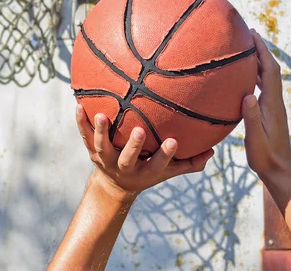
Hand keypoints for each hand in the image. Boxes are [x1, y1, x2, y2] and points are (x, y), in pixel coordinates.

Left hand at [76, 104, 213, 200]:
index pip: (158, 165)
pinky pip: (84, 136)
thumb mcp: (167, 171)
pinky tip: (78, 106)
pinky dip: (81, 122)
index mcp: (144, 171)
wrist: (114, 185)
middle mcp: (124, 167)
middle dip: (133, 146)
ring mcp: (106, 159)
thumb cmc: (146, 171)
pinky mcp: (92, 151)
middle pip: (128, 158)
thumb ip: (189, 163)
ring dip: (101, 132)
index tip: (174, 141)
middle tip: (138, 130)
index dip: (165, 155)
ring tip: (101, 115)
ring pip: (102, 147)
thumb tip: (213, 152)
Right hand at [241, 29, 290, 180]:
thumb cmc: (265, 157)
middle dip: (260, 49)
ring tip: (244, 48)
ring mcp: (272, 105)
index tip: (252, 35)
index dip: (262, 51)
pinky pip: (261, 85)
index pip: (269, 70)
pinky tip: (244, 74)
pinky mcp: (268, 110)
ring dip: (257, 60)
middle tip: (247, 34)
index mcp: (272, 103)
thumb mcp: (256, 139)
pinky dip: (254, 73)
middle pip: (269, 68)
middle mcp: (274, 101)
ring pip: (266, 76)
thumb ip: (252, 117)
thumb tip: (248, 95)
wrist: (278, 170)